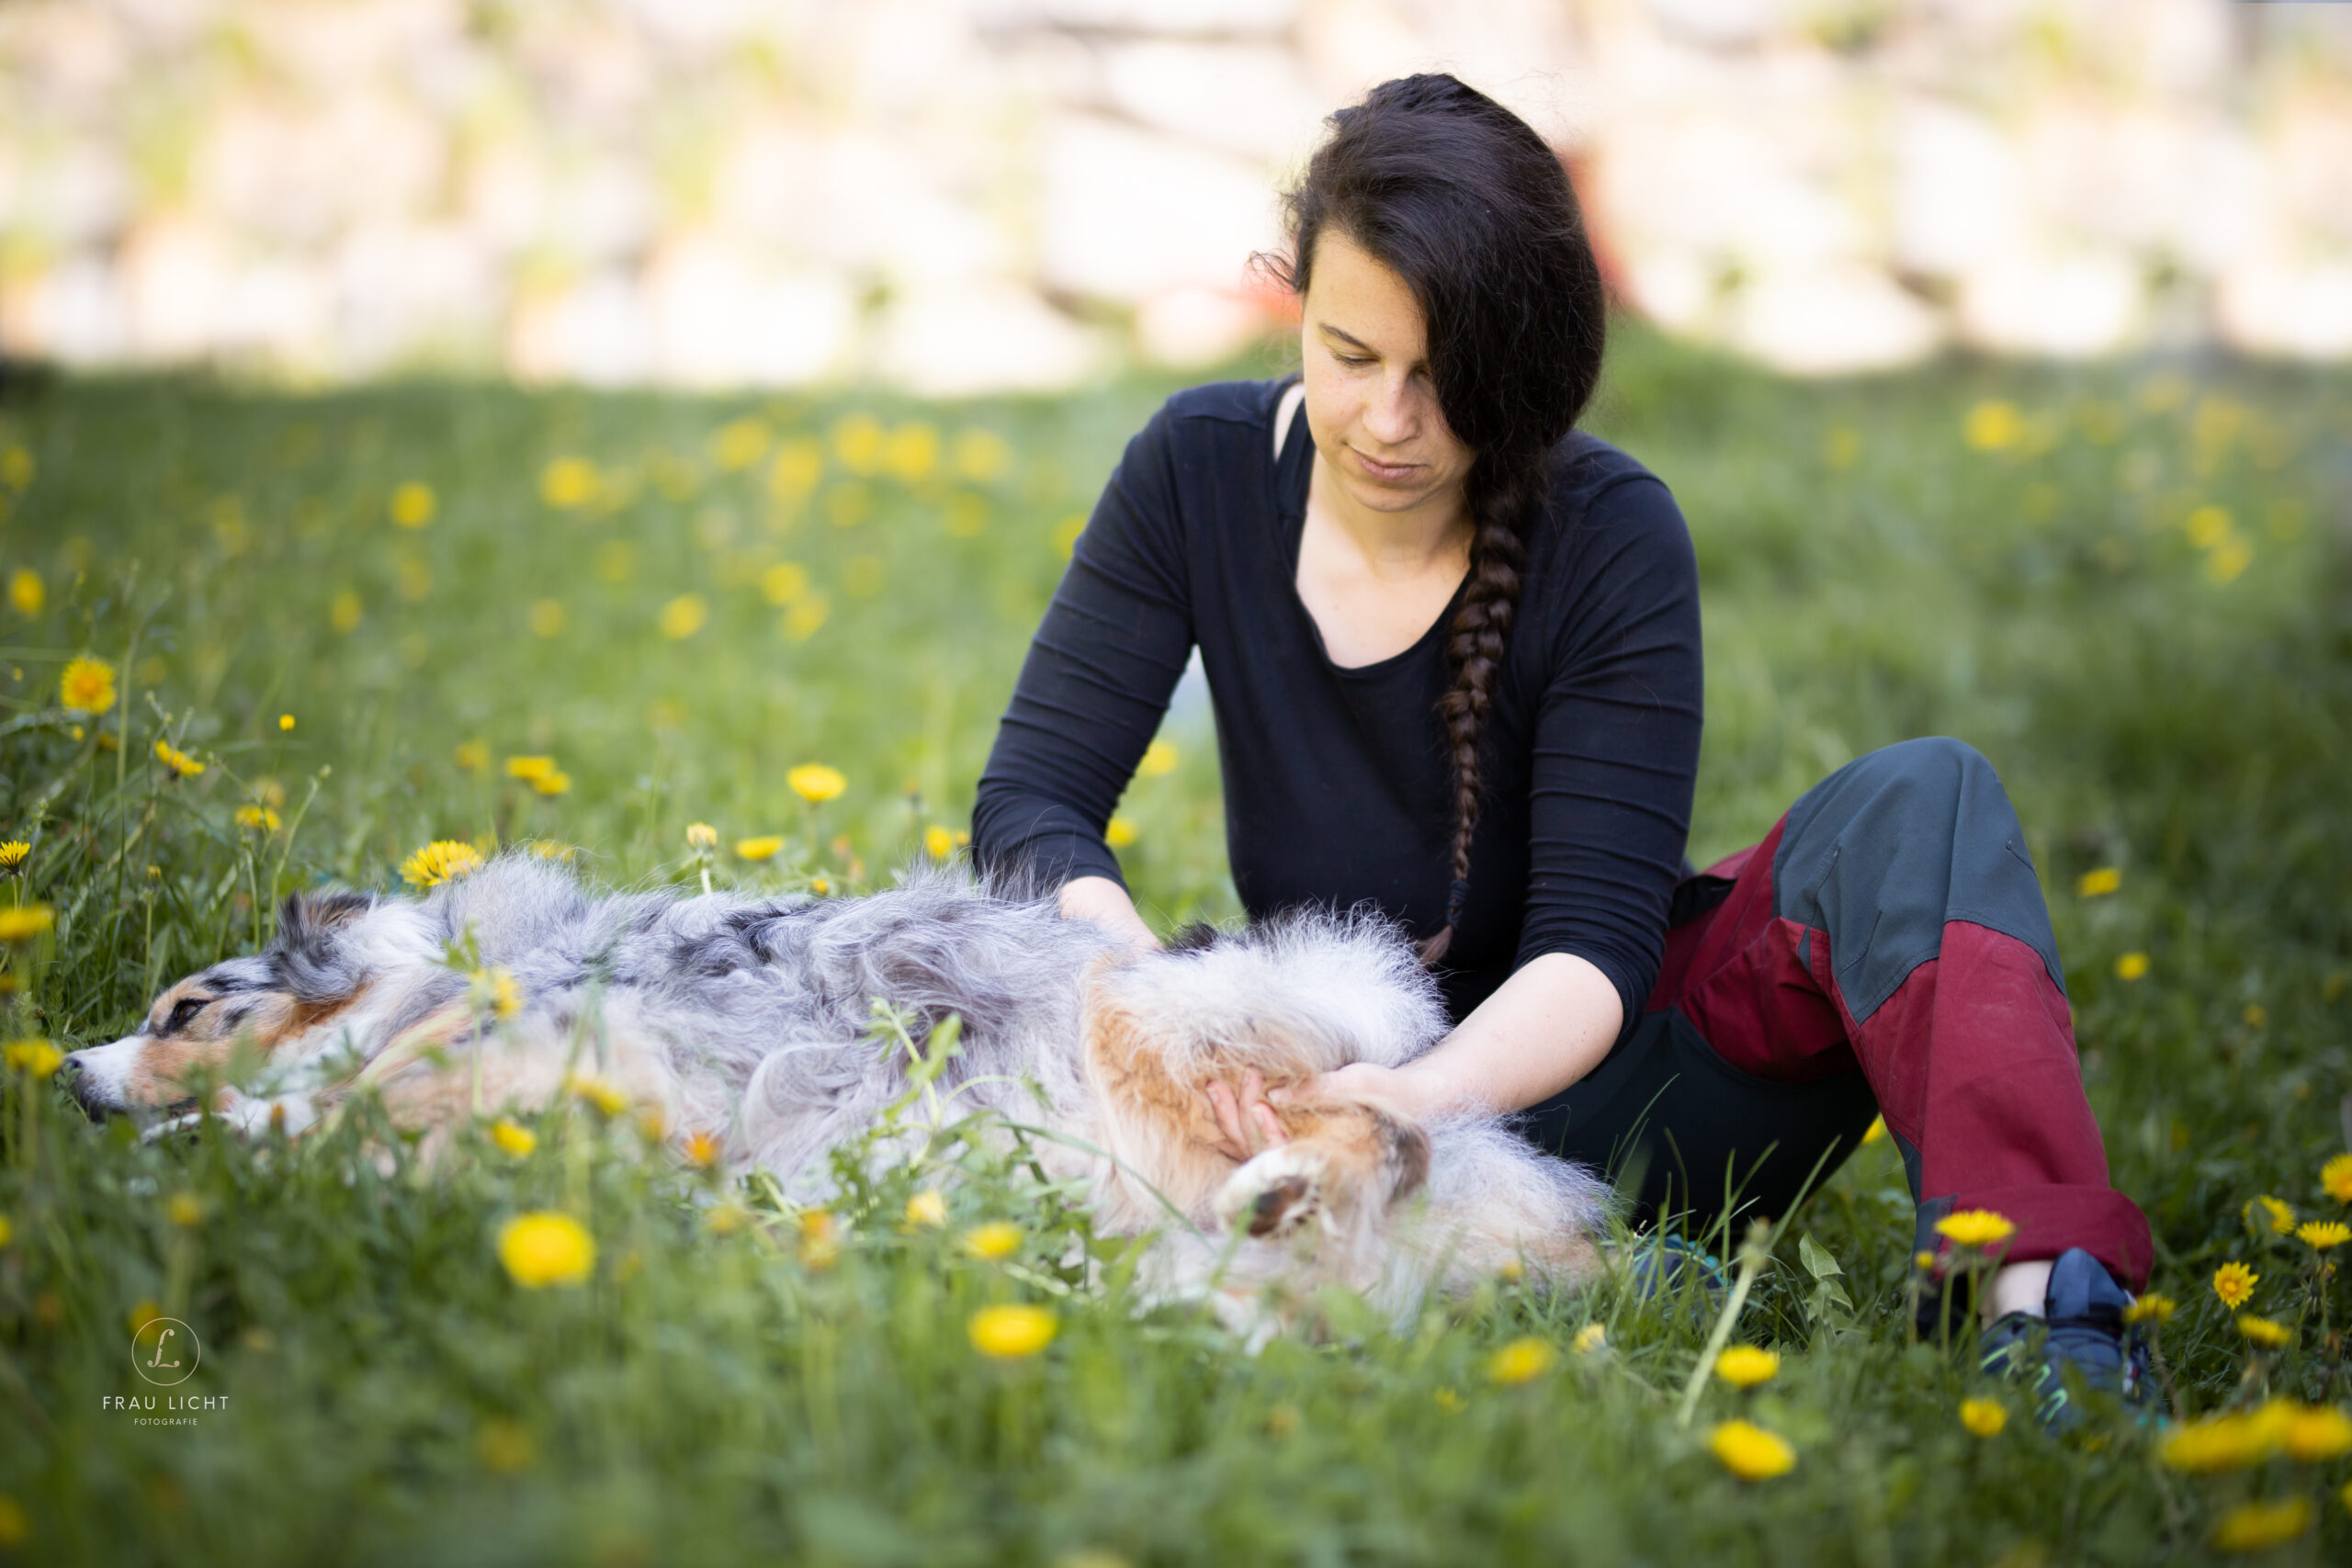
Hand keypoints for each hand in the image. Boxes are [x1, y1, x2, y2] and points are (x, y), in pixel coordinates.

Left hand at [1204, 1062, 1447, 1162]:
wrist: (1406, 1099)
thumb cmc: (1384, 1090)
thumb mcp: (1354, 1082)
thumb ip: (1319, 1090)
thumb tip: (1277, 1096)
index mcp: (1322, 1154)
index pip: (1282, 1153)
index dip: (1264, 1131)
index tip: (1260, 1102)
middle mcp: (1303, 1158)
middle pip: (1255, 1150)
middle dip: (1233, 1119)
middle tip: (1217, 1085)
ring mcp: (1294, 1147)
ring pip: (1249, 1143)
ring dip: (1230, 1116)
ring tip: (1215, 1085)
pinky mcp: (1290, 1134)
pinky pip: (1255, 1131)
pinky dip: (1239, 1113)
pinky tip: (1225, 1092)